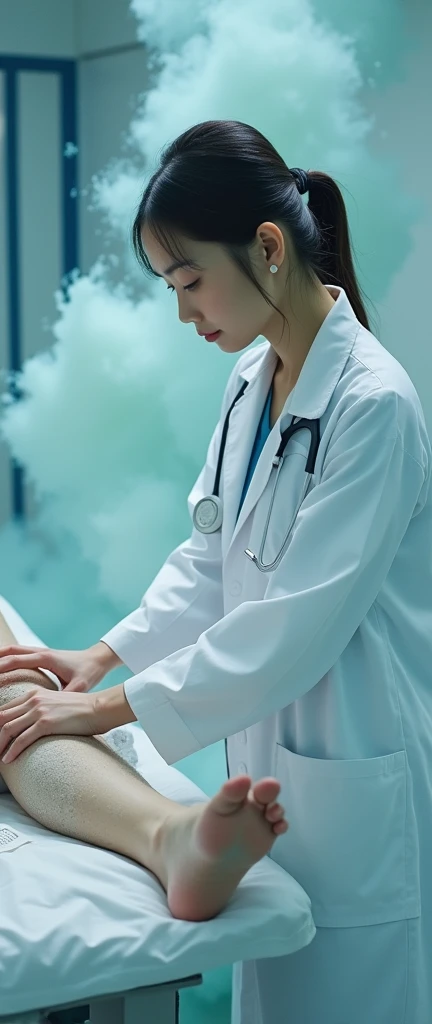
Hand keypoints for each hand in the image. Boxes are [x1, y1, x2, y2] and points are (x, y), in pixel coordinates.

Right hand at [0, 642, 118, 691]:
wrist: (99, 659)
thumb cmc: (90, 673)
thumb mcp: (80, 686)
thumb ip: (66, 694)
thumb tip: (57, 709)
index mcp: (46, 658)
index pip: (16, 661)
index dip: (0, 669)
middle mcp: (41, 652)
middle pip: (10, 652)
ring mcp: (41, 652)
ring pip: (13, 650)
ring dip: (0, 656)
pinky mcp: (42, 655)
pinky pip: (20, 653)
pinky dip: (7, 657)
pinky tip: (1, 666)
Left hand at [0, 687, 99, 763]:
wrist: (99, 708)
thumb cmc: (82, 709)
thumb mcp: (57, 703)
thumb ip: (42, 710)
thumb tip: (32, 726)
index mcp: (35, 693)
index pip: (6, 708)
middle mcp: (34, 699)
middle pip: (1, 717)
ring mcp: (39, 711)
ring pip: (7, 729)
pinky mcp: (46, 723)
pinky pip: (21, 739)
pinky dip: (12, 751)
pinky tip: (8, 760)